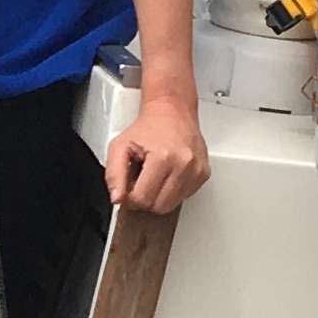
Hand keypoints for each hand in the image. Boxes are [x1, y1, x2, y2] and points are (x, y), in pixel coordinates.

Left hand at [103, 87, 208, 211]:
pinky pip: (184, 197)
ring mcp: (196, 171)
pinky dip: (173, 192)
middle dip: (145, 200)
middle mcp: (184, 165)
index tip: (129, 188)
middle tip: (141, 182)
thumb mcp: (120, 146)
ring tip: (154, 177)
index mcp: (163, 158)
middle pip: (159, 206)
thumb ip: (114, 174)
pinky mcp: (203, 174)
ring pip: (172, 205)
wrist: (172, 112)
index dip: (131, 198)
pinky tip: (168, 175)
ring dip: (159, 197)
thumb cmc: (147, 128)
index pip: (143, 199)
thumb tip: (117, 199)